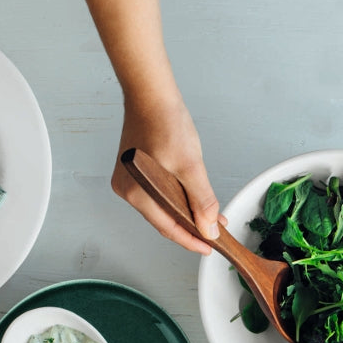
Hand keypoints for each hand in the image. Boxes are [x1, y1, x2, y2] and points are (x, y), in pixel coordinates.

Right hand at [112, 97, 222, 253]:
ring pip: (161, 206)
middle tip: (214, 231)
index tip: (209, 247)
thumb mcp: (191, 166)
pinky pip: (157, 193)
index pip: (168, 228)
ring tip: (209, 215)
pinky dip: (175, 198)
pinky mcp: (134, 171)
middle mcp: (127, 189)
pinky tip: (191, 198)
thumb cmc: (165, 123)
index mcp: (136, 192)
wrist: (151, 95)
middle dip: (191, 226)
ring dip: (185, 212)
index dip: (191, 240)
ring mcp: (128, 180)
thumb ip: (201, 201)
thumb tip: (208, 228)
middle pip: (164, 219)